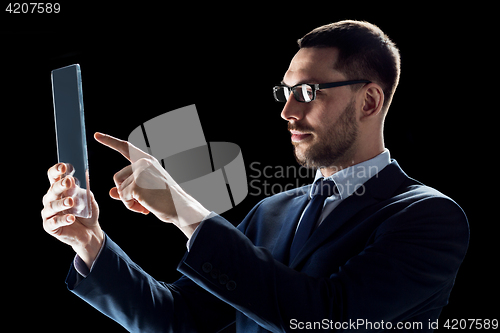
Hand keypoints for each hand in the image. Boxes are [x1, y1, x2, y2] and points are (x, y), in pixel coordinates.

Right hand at [42, 163, 103, 268]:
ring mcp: (49, 214)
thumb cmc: (87, 212)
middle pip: (52, 190)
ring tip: (71, 202)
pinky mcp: (50, 227)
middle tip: (68, 181)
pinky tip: (71, 218)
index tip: (63, 166)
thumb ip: (81, 191)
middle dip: (60, 185)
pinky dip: (62, 219)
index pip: (53, 177)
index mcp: (59, 190)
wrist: (90, 231)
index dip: (56, 171)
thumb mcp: (88, 200)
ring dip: (61, 203)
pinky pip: (53, 222)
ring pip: (51, 206)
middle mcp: (51, 200)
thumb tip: (73, 181)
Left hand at [94, 132, 208, 237]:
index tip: (96, 135)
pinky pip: (123, 197)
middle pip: (117, 177)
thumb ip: (128, 189)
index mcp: (147, 161)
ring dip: (129, 201)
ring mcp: (140, 171)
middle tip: (141, 203)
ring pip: (120, 189)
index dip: (110, 141)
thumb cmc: (166, 200)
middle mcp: (143, 163)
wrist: (180, 207)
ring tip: (145, 205)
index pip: (125, 148)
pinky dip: (131, 205)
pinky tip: (144, 207)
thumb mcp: (146, 191)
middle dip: (125, 193)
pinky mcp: (137, 183)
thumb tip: (111, 192)